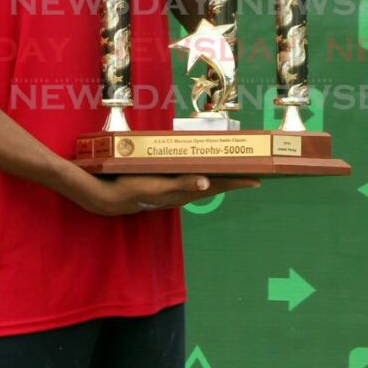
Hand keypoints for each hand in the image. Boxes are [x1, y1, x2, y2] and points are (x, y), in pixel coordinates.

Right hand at [77, 173, 260, 216]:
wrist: (110, 197)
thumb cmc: (135, 189)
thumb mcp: (159, 186)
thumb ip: (182, 184)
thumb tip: (207, 182)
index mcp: (186, 191)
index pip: (218, 185)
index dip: (237, 182)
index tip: (257, 180)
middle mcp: (183, 192)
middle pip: (214, 184)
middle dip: (233, 179)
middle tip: (253, 174)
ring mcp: (173, 190)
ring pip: (203, 183)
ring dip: (218, 177)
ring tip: (234, 172)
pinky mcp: (164, 186)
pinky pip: (189, 180)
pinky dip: (200, 175)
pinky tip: (200, 171)